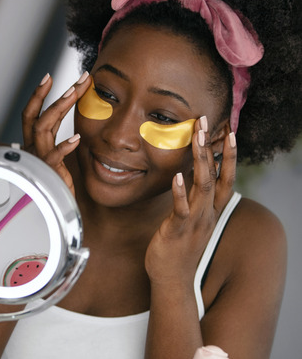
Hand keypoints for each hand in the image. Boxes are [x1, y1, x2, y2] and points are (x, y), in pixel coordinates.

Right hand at [21, 71, 91, 194]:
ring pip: (42, 128)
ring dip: (58, 108)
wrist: (55, 208)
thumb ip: (58, 137)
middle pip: (36, 115)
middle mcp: (32, 148)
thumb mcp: (57, 154)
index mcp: (34, 142)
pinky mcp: (47, 172)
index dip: (38, 94)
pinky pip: (52, 157)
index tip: (49, 76)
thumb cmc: (58, 181)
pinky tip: (76, 138)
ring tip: (74, 94)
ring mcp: (38, 159)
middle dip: (53, 95)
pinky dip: (63, 146)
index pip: (32, 113)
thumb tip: (72, 120)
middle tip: (77, 81)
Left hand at [145, 116, 237, 285]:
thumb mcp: (190, 220)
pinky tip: (177, 176)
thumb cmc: (178, 248)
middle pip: (216, 177)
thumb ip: (193, 201)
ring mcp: (194, 222)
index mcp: (211, 211)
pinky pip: (181, 209)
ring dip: (200, 161)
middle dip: (213, 148)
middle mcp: (207, 214)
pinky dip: (180, 192)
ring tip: (197, 139)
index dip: (229, 156)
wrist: (172, 279)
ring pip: (202, 187)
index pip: (226, 178)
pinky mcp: (178, 231)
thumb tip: (190, 179)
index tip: (230, 132)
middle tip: (207, 123)